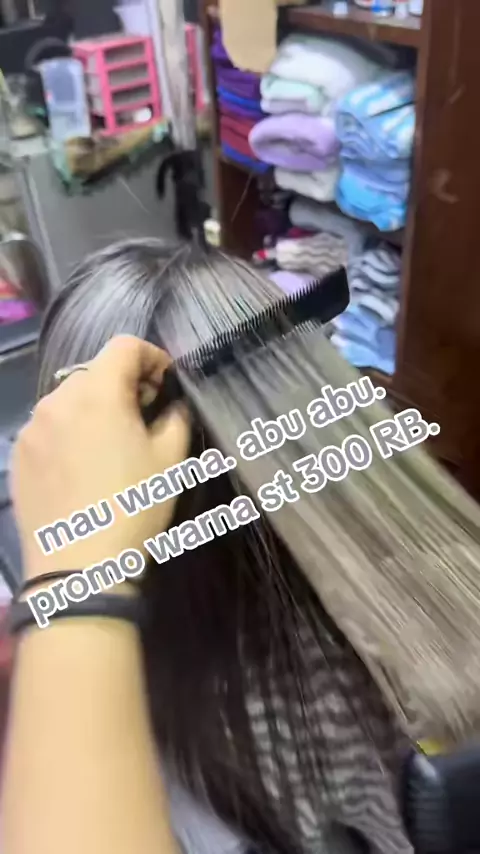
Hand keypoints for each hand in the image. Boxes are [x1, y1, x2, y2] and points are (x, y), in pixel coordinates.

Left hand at [12, 336, 190, 579]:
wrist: (78, 567)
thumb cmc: (133, 507)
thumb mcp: (170, 460)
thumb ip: (175, 418)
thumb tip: (170, 406)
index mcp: (98, 392)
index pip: (125, 346)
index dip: (153, 357)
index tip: (166, 384)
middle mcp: (57, 400)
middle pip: (94, 371)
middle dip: (123, 385)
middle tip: (144, 417)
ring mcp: (32, 428)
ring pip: (68, 400)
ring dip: (94, 409)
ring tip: (111, 446)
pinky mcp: (18, 456)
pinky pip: (49, 428)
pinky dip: (70, 433)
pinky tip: (83, 468)